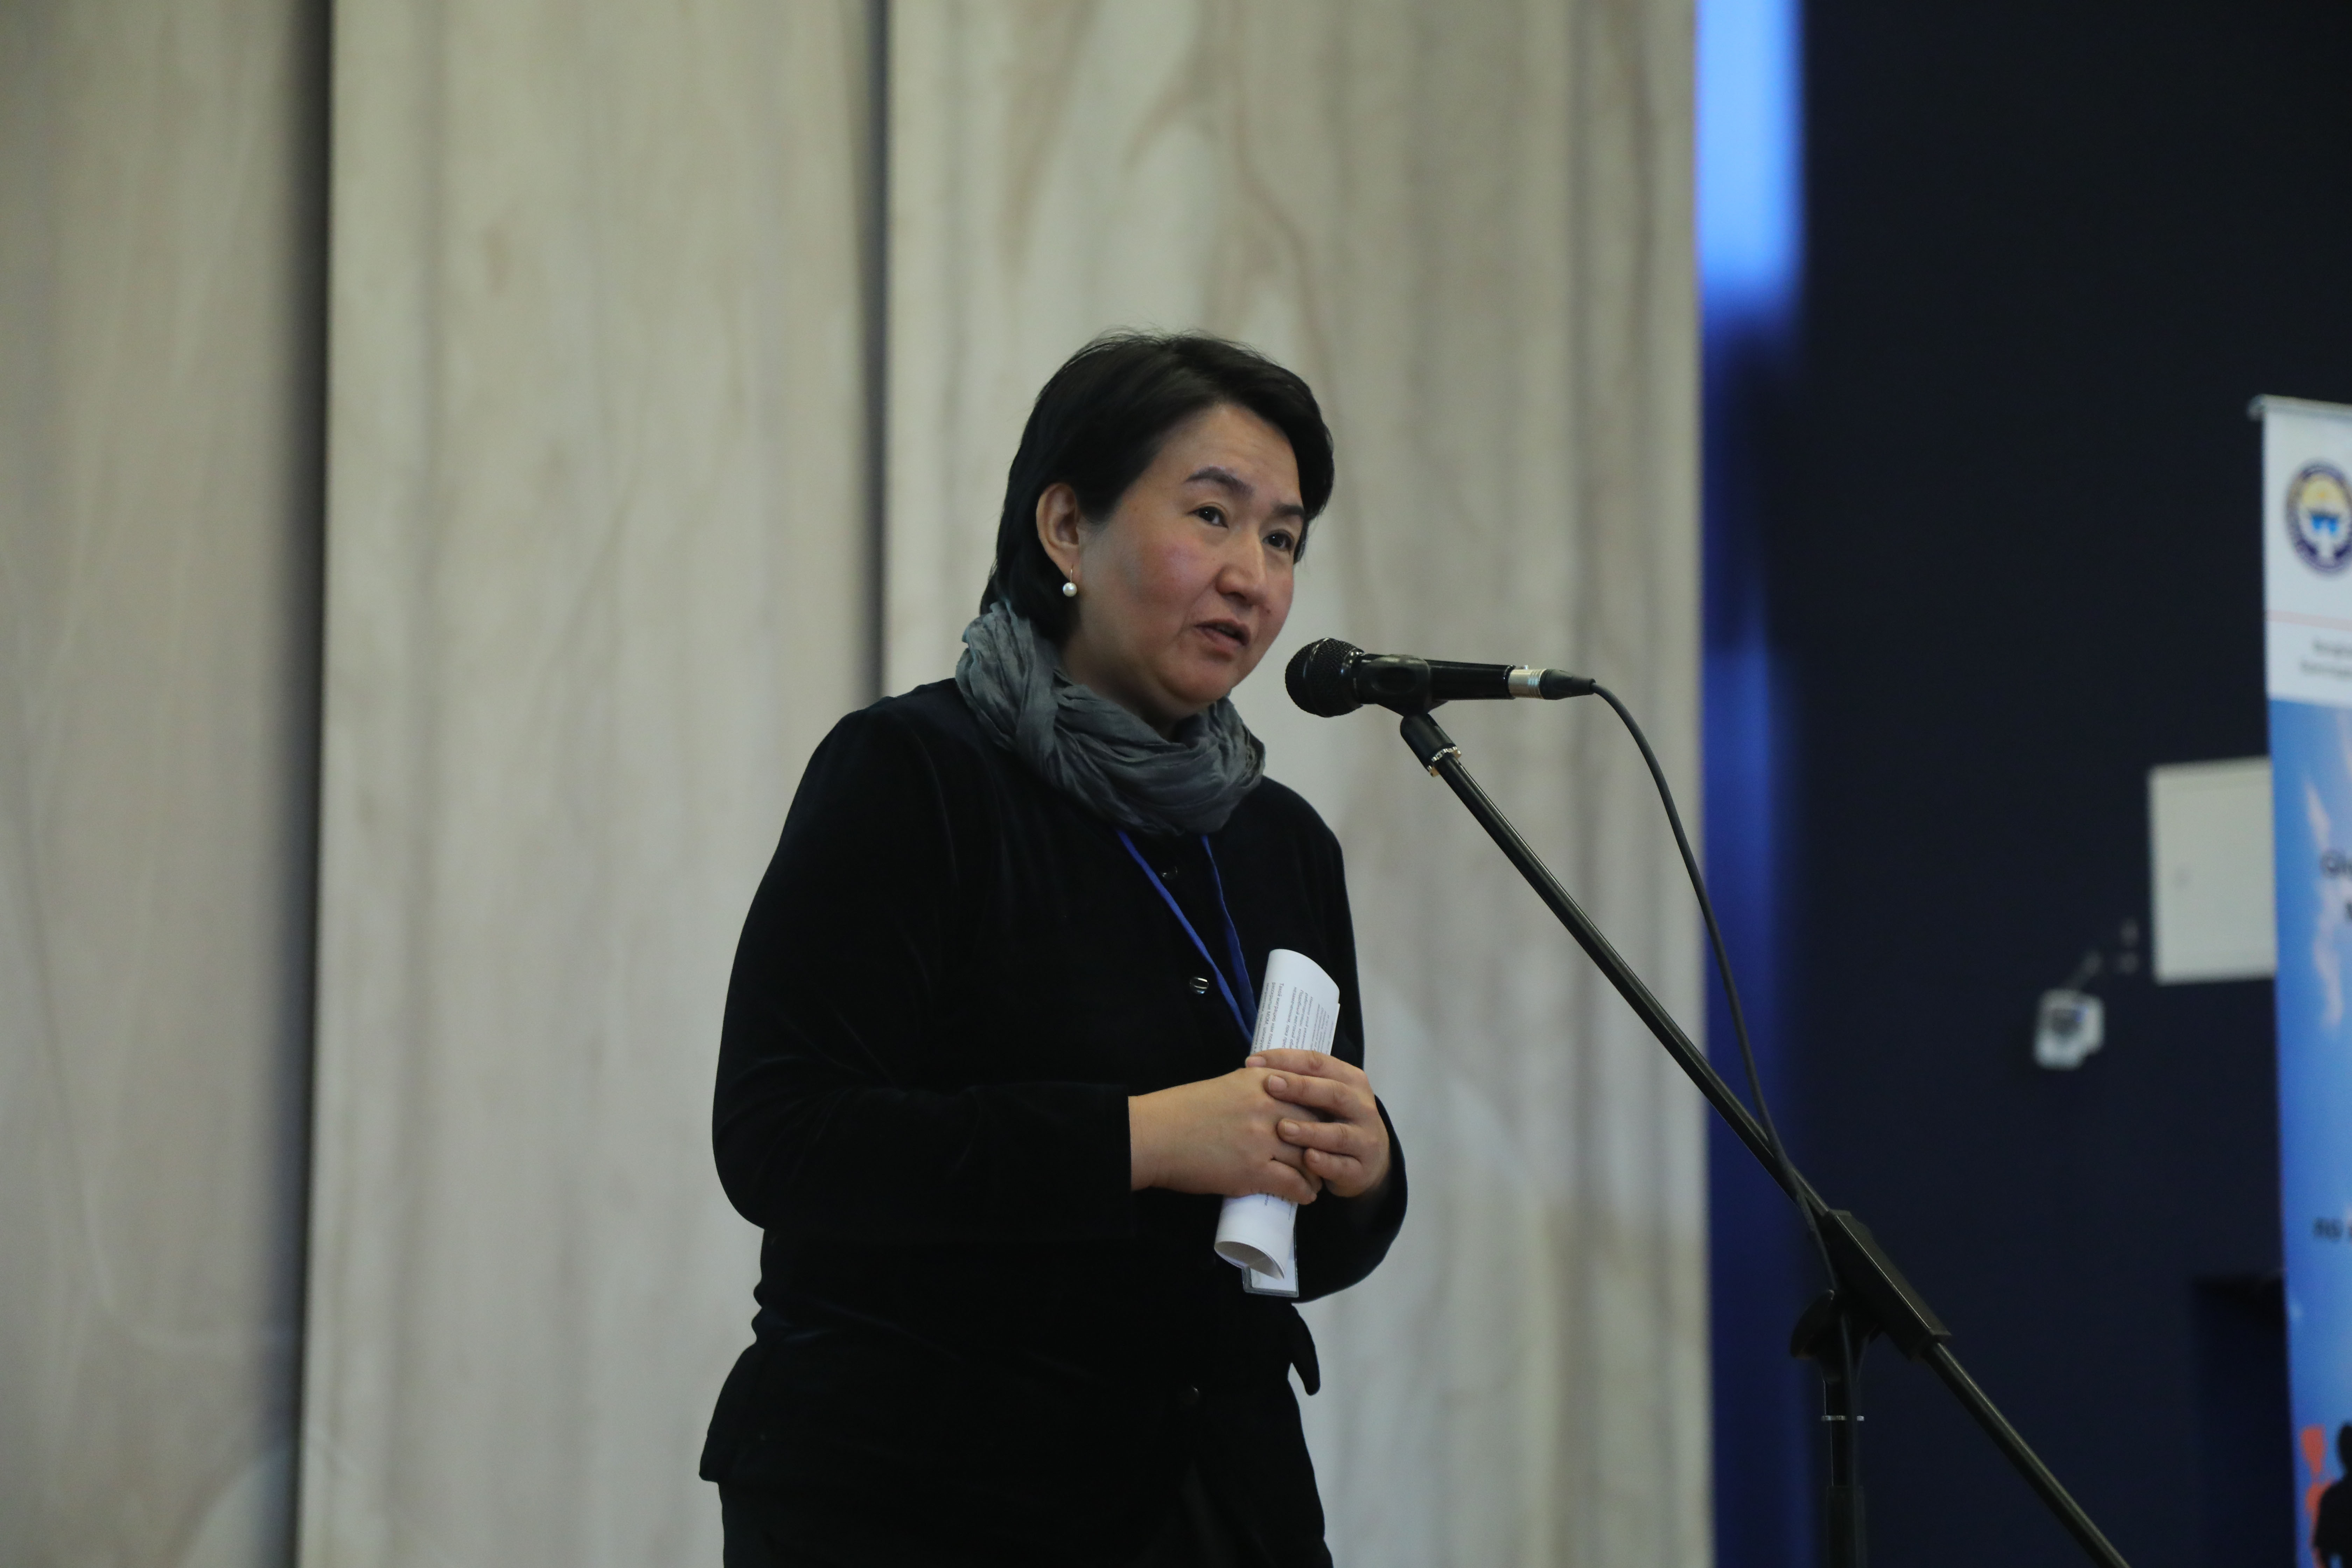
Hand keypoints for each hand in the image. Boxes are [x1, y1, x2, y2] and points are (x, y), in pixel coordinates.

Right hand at [1129, 1068, 1322, 1203]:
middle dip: (1326, 1143)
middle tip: (1329, 1157)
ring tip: (1318, 1180)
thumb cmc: (1183, 1111)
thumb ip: (1257, 1090)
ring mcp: (1262, 1138)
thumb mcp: (1227, 1086)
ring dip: (1317, 1172)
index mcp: (1261, 1080)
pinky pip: (1293, 1183)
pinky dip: (1303, 1192)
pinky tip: (1305, 1196)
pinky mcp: (1253, 1169)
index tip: (1328, 1125)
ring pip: (1309, 1157)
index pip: (1309, 1093)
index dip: (1323, 1112)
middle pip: (1316, 1125)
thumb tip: (1278, 1102)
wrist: (1155, 1135)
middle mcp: (1267, 1105)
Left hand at [1249, 1049, 1392, 1200]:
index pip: (1318, 1063)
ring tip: (1282, 1128)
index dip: (1286, 1060)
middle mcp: (1361, 1107)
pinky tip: (1306, 1159)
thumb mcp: (1323, 1096)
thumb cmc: (1333, 1121)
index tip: (1252, 1062)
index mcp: (1350, 1080)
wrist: (1369, 1160)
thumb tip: (1252, 1067)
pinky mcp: (1361, 1169)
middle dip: (1301, 1088)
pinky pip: (1342, 1166)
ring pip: (1338, 1133)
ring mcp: (1364, 1139)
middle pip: (1333, 1093)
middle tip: (1270, 1084)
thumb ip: (1297, 1081)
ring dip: (1310, 1131)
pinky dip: (1325, 1163)